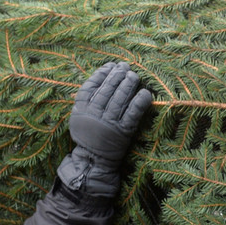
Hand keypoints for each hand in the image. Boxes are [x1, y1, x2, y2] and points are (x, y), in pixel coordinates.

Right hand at [57, 62, 151, 198]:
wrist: (94, 159)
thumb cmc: (89, 135)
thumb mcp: (80, 116)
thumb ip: (87, 99)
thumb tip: (104, 75)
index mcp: (80, 109)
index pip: (91, 86)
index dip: (102, 74)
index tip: (111, 65)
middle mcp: (94, 114)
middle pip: (107, 90)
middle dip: (117, 75)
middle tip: (126, 67)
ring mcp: (108, 123)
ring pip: (120, 99)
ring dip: (128, 85)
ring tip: (134, 75)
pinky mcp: (123, 132)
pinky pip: (133, 113)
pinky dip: (140, 102)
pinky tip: (145, 93)